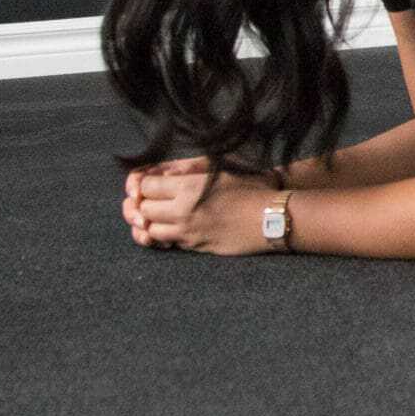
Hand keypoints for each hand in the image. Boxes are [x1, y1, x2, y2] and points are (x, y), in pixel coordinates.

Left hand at [122, 159, 278, 255]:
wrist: (273, 217)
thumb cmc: (251, 188)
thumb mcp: (221, 168)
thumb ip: (190, 170)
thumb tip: (166, 172)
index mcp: (187, 187)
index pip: (145, 186)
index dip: (142, 184)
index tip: (148, 184)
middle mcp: (183, 211)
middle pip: (143, 210)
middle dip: (143, 204)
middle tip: (152, 200)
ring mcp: (188, 232)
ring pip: (151, 231)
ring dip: (152, 223)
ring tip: (161, 216)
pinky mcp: (197, 247)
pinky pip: (170, 244)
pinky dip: (166, 237)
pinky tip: (176, 229)